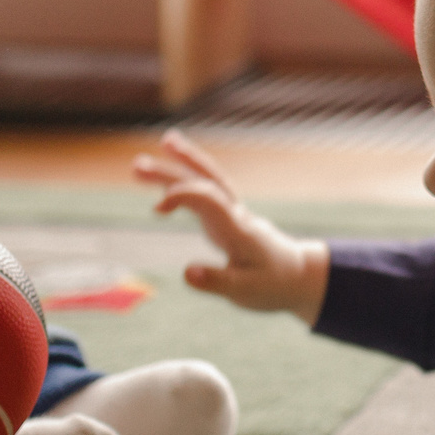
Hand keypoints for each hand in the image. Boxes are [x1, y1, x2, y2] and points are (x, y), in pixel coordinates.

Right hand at [131, 130, 328, 321]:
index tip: (159, 207)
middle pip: (205, 184)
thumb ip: (217, 282)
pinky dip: (189, 178)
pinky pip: (207, 190)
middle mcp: (235, 215)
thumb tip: (186, 272)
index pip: (211, 202)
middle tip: (137, 165)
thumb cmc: (272, 285)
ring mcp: (232, 213)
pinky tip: (168, 176)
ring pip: (208, 181)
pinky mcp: (228, 216)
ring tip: (165, 141)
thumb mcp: (245, 293)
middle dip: (173, 173)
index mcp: (238, 231)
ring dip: (184, 163)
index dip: (186, 197)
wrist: (297, 277)